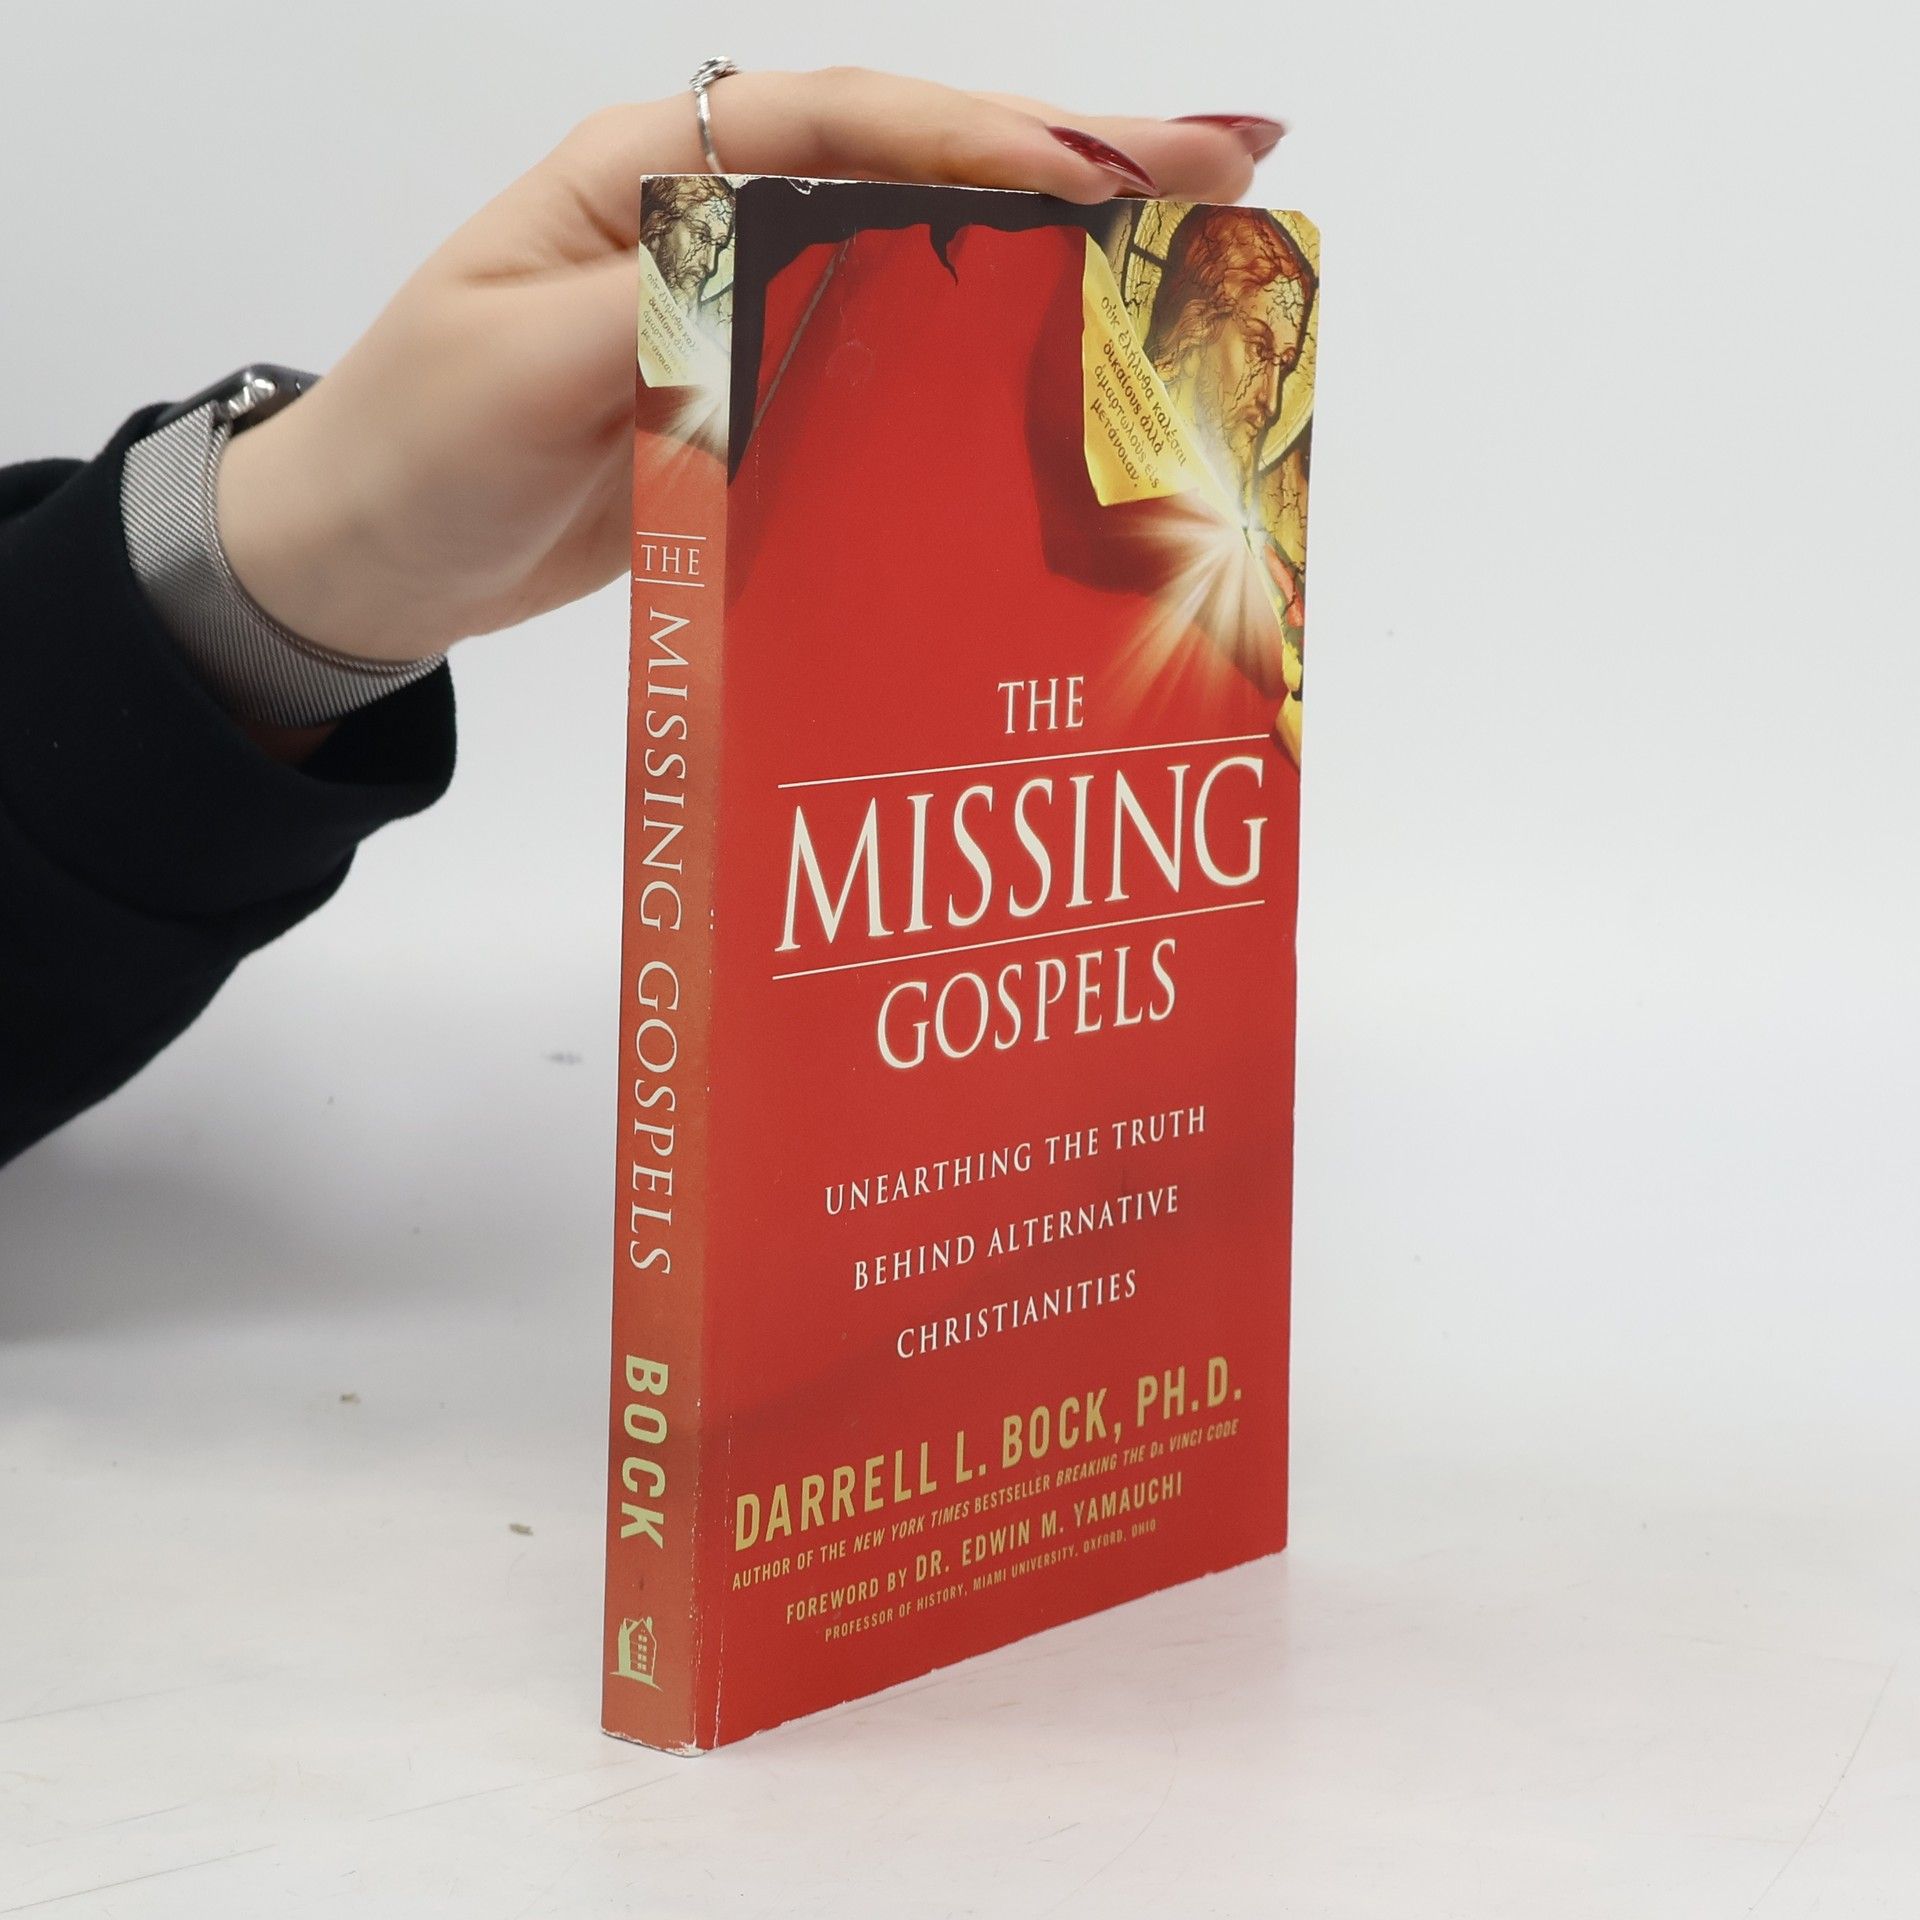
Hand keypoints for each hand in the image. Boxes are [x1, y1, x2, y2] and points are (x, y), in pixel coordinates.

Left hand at [216, 71, 1282, 663]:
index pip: (837, 128)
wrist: (372, 559)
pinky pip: (896, 370)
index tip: (1096, 166)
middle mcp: (719, 228)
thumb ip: (660, 309)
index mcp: (650, 175)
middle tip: (1232, 165)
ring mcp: (754, 320)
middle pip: (918, 174)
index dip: (973, 137)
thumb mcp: (518, 370)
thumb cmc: (416, 447)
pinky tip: (1079, 369)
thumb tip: (803, 275)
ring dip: (1058, 255)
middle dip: (1072, 163)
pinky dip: (990, 362)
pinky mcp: (767, 407)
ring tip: (1201, 250)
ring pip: (926, 265)